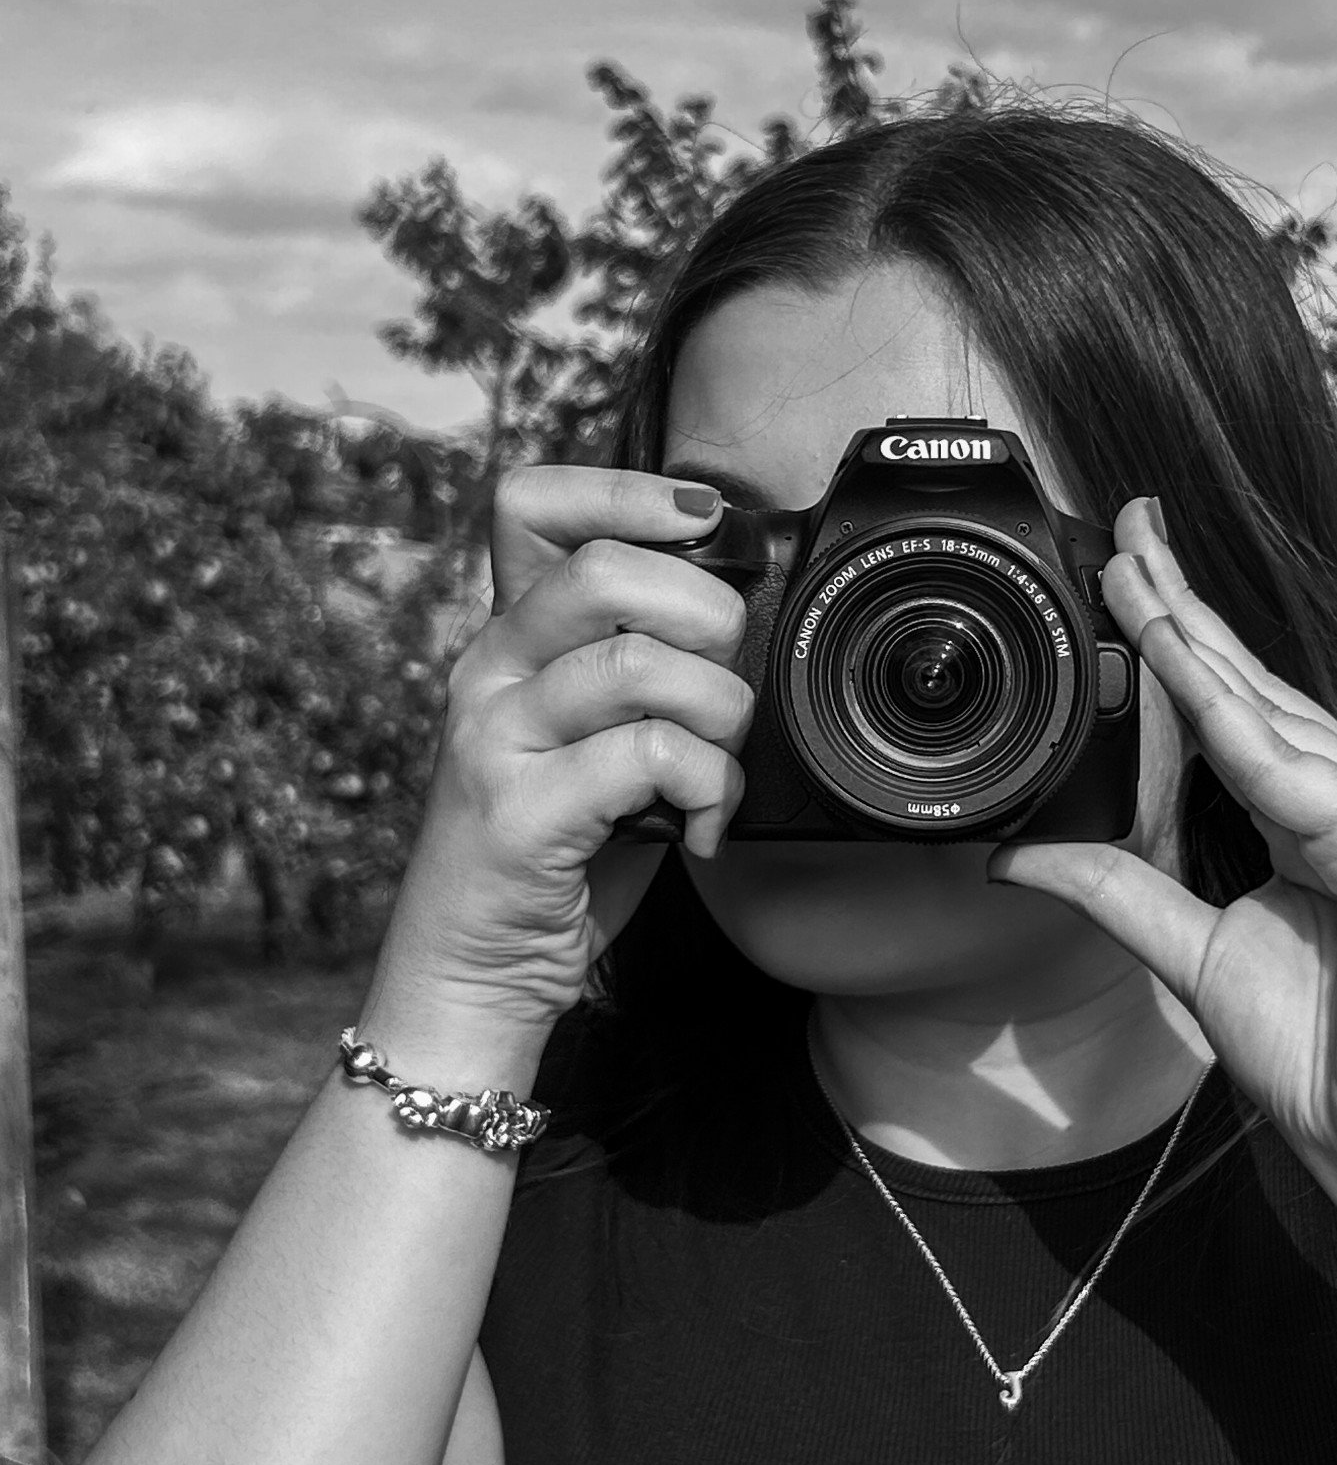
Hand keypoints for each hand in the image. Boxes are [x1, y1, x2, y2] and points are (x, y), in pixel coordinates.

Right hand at [360, 467, 753, 1052]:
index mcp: (508, 639)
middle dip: (707, 615)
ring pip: (640, 665)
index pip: (530, 502)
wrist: (470, 975)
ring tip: (718, 770)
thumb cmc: (556, 856)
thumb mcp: (588, 738)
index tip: (705, 519)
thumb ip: (638, 668)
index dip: (626, 489)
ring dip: (721, 717)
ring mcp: (495, 740)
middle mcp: (488, 673)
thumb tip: (740, 611)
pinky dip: (709, 793)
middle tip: (725, 682)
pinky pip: (650, 759)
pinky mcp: (519, 815)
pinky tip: (700, 830)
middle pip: (605, 570)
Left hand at [988, 497, 1336, 1294]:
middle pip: (1253, 687)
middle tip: (1123, 527)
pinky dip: (1246, 735)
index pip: (1231, 712)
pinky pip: (1306, 782)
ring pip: (1274, 717)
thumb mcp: (1199, 962)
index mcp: (1315, 823)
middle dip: (1182, 606)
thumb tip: (1020, 856)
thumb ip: (1122, 895)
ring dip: (1200, 645)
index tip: (1118, 574)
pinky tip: (1193, 690)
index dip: (1173, 641)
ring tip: (1135, 577)